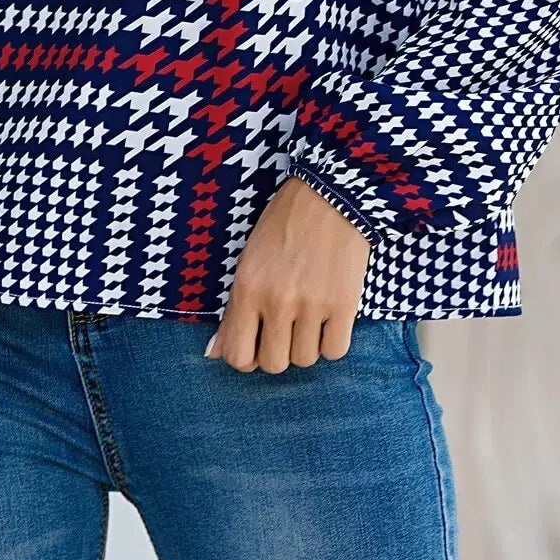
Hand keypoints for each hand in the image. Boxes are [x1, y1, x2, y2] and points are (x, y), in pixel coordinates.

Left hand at [206, 174, 371, 372]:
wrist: (330, 194)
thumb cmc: (284, 224)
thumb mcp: (249, 260)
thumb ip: (233, 310)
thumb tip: (215, 353)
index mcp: (247, 287)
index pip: (238, 355)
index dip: (247, 357)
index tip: (258, 342)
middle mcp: (276, 300)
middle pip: (273, 364)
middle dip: (279, 351)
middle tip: (286, 327)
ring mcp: (311, 304)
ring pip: (305, 360)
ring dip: (306, 345)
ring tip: (309, 316)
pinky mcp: (344, 303)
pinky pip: (335, 351)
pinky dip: (332, 341)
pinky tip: (330, 318)